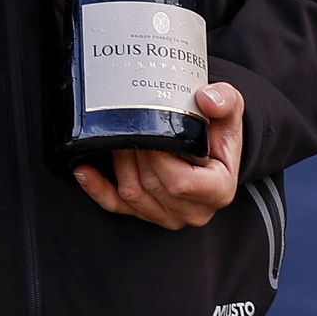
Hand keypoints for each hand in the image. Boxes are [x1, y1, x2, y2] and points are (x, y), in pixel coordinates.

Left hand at [74, 80, 246, 229]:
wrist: (214, 146)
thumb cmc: (220, 129)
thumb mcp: (232, 108)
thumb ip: (225, 100)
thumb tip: (206, 99)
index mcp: (218, 190)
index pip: (181, 182)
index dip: (160, 158)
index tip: (152, 131)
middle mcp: (195, 210)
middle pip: (152, 186)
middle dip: (136, 153)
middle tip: (130, 125)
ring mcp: (170, 216)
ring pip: (133, 194)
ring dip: (119, 163)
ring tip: (118, 137)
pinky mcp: (147, 213)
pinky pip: (117, 206)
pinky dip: (97, 189)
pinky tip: (84, 171)